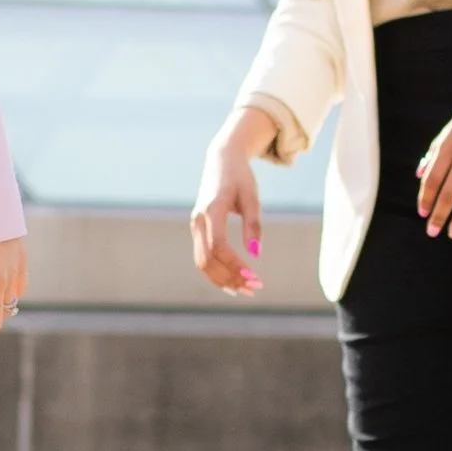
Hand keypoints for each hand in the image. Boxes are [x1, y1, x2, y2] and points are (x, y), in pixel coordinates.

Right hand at [191, 106, 274, 294]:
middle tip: (254, 289)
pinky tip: (234, 282)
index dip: (235, 264)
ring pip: (202, 262)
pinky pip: (203, 256)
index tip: (255, 277)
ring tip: (245, 291)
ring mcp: (195, 225)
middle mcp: (198, 219)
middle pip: (207, 259)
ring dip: (222, 279)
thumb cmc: (240, 177)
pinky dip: (217, 272)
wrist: (221, 159)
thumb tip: (256, 253)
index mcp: (212, 208)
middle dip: (229, 278)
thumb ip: (253, 224)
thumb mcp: (252, 197)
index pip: (218, 246)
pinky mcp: (198, 229)